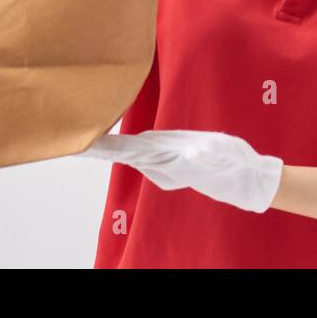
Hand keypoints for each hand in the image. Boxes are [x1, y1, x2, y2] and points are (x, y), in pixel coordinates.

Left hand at [80, 130, 283, 213]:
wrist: (244, 180)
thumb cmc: (234, 166)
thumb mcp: (224, 155)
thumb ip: (209, 155)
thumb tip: (195, 154)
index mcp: (169, 161)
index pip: (131, 151)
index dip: (108, 146)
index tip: (86, 142)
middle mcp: (161, 166)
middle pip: (123, 153)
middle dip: (99, 146)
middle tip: (72, 137)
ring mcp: (164, 164)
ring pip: (128, 153)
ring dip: (107, 147)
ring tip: (85, 138)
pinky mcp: (169, 160)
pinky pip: (139, 152)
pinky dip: (121, 146)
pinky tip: (112, 143)